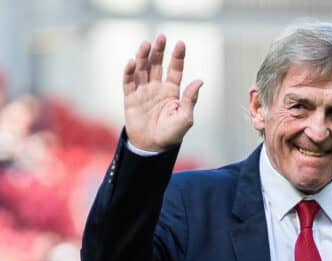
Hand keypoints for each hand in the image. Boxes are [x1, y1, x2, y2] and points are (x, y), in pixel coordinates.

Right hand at [123, 34, 202, 151]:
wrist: (153, 148)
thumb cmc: (172, 134)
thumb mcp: (185, 117)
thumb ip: (191, 99)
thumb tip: (199, 80)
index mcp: (172, 91)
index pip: (175, 69)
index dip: (177, 57)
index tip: (180, 43)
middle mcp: (157, 88)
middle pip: (158, 64)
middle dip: (159, 51)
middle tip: (162, 37)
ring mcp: (143, 92)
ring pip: (143, 69)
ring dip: (143, 56)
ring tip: (146, 44)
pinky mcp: (130, 98)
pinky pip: (128, 82)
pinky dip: (129, 71)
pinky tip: (132, 62)